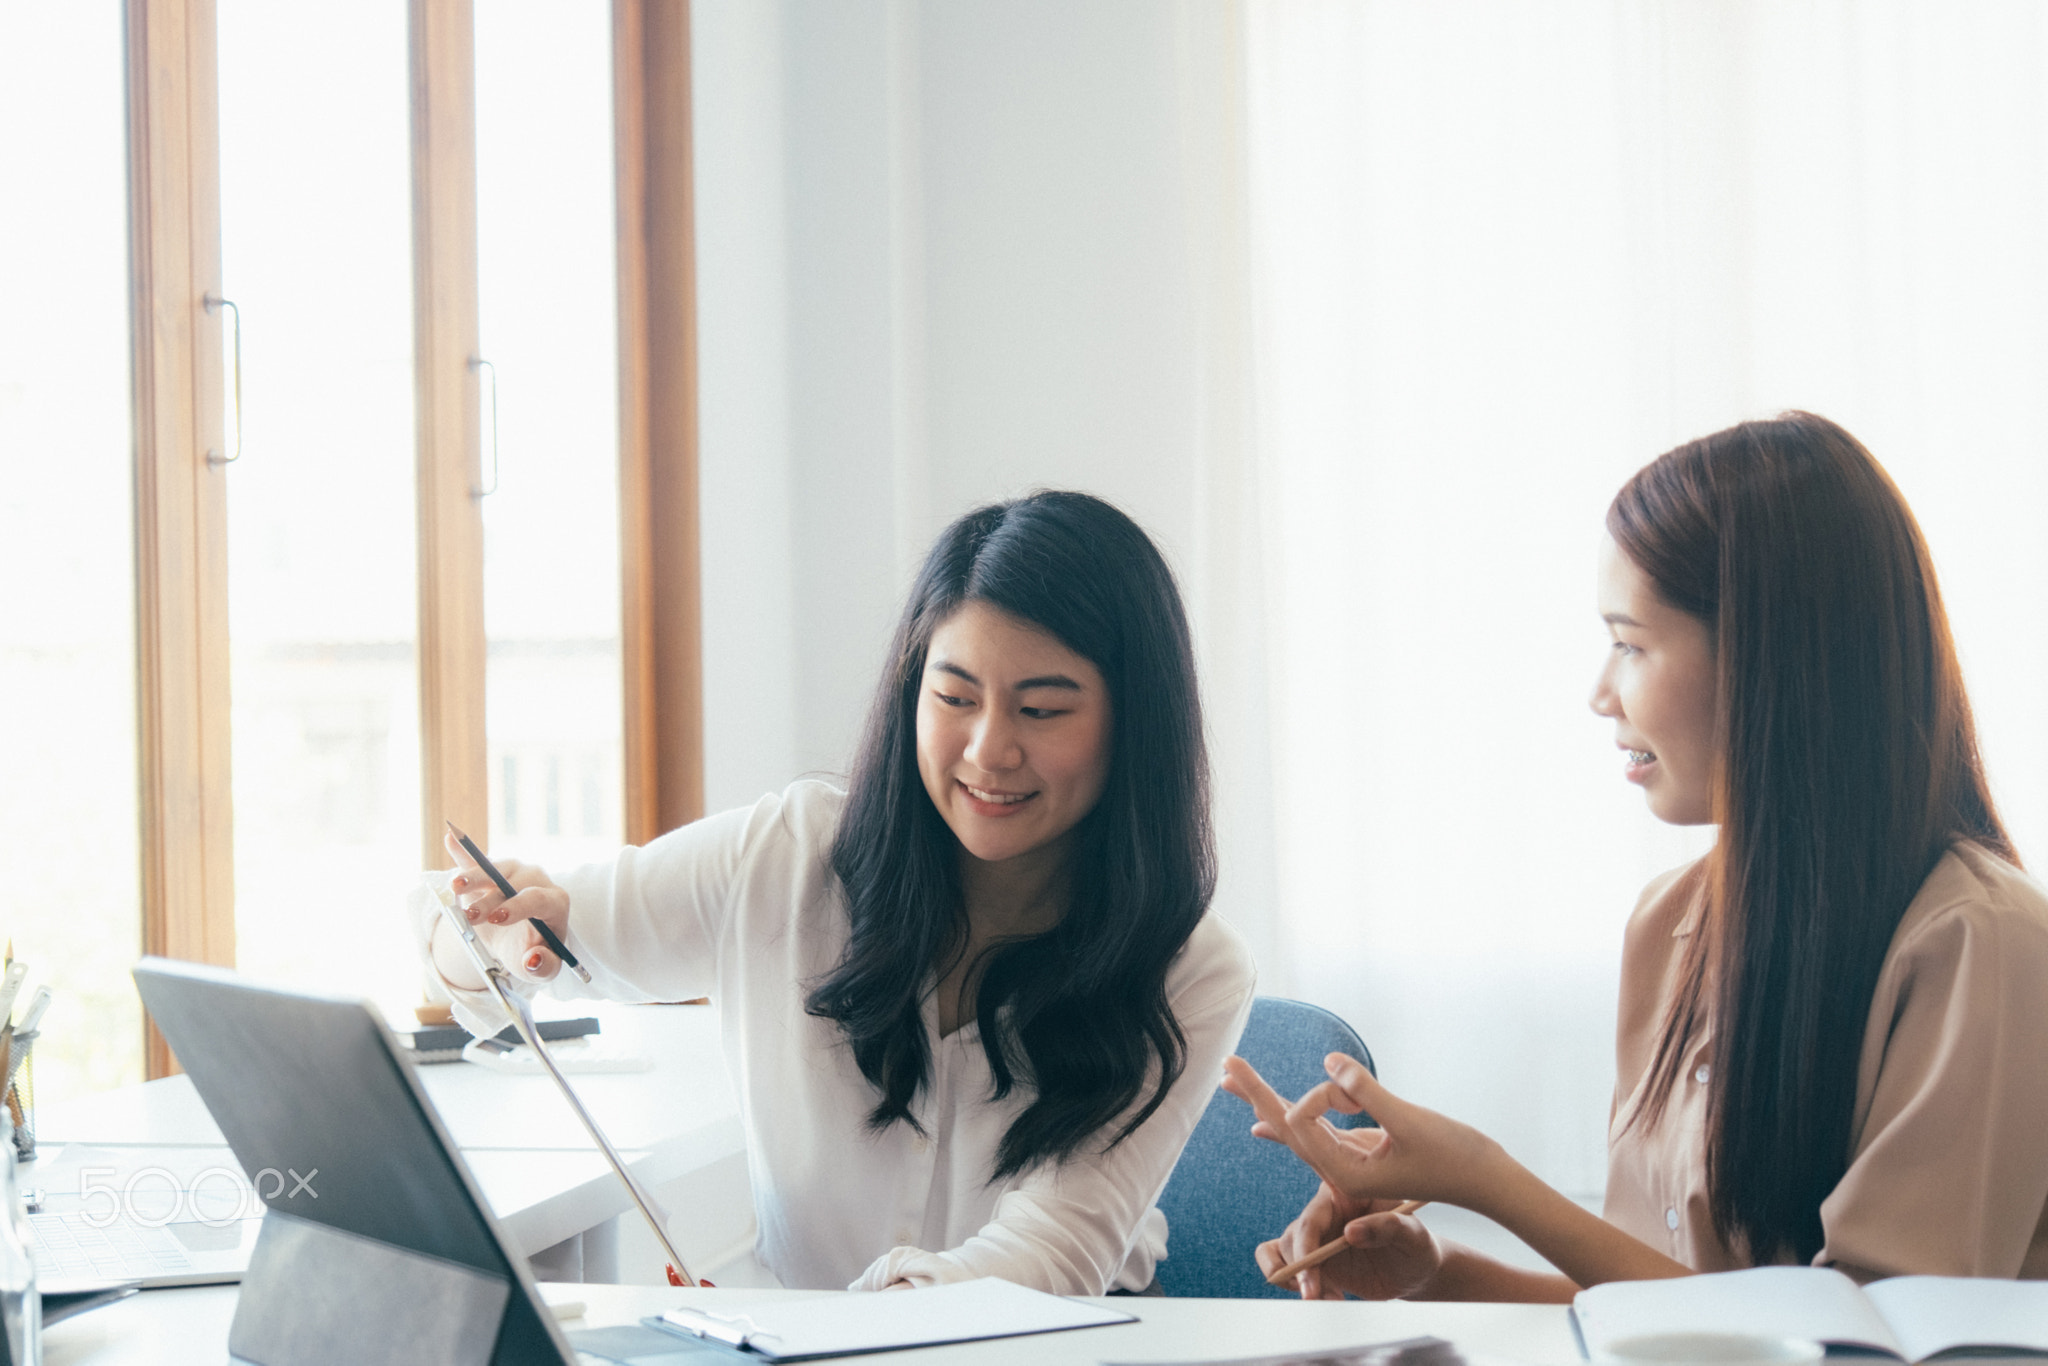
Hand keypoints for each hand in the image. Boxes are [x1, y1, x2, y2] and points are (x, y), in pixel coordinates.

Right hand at [442, 830, 569, 981]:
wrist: (520, 942)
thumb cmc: (534, 953)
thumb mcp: (542, 970)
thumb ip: (544, 968)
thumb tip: (534, 958)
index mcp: (555, 902)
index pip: (538, 898)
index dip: (517, 907)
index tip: (497, 918)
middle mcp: (536, 880)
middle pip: (513, 883)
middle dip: (490, 900)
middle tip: (469, 917)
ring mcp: (513, 872)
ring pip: (493, 869)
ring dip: (473, 878)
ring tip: (455, 887)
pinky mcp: (491, 871)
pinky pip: (477, 859)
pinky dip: (464, 851)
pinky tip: (451, 836)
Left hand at [1221, 1053, 1506, 1214]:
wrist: (1487, 1181)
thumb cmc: (1456, 1156)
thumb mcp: (1409, 1121)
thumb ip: (1367, 1093)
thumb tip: (1328, 1064)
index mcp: (1347, 1172)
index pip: (1300, 1125)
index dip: (1296, 1096)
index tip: (1305, 1082)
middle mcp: (1341, 1169)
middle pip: (1286, 1127)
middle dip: (1255, 1094)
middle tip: (1225, 1066)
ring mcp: (1350, 1159)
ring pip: (1298, 1127)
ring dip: (1266, 1100)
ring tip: (1233, 1078)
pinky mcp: (1362, 1149)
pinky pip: (1319, 1131)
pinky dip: (1294, 1117)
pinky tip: (1264, 1119)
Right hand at [1255, 1182, 1442, 1300]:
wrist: (1415, 1270)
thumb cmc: (1417, 1246)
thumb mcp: (1414, 1236)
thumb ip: (1388, 1227)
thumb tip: (1351, 1231)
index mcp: (1345, 1192)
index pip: (1313, 1216)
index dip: (1306, 1247)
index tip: (1310, 1279)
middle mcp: (1325, 1210)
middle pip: (1294, 1237)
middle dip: (1304, 1273)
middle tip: (1321, 1297)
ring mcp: (1315, 1233)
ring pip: (1284, 1252)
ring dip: (1302, 1283)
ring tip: (1332, 1299)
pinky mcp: (1309, 1254)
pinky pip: (1274, 1255)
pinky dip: (1282, 1276)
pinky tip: (1313, 1292)